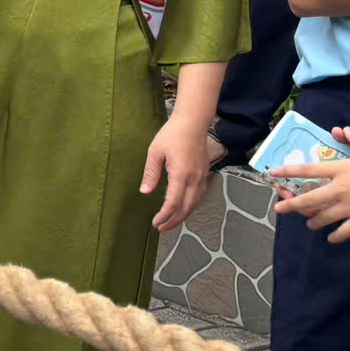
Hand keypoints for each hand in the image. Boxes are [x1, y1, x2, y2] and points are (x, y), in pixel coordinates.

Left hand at [141, 111, 211, 230]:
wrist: (193, 122)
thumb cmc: (173, 134)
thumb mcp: (155, 152)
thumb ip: (151, 173)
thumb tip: (145, 192)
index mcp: (181, 174)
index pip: (173, 203)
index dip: (164, 216)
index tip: (156, 223)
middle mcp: (194, 179)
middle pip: (186, 208)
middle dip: (174, 221)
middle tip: (161, 228)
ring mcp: (202, 177)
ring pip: (194, 203)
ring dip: (183, 215)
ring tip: (171, 222)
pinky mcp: (204, 173)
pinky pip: (199, 195)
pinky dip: (190, 206)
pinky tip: (183, 208)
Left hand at [275, 129, 349, 241]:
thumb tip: (339, 129)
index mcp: (343, 170)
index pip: (310, 170)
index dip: (290, 171)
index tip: (274, 173)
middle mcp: (342, 189)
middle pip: (310, 199)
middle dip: (291, 205)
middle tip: (278, 210)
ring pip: (323, 218)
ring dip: (312, 221)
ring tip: (308, 223)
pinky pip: (342, 232)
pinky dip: (334, 236)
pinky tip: (330, 237)